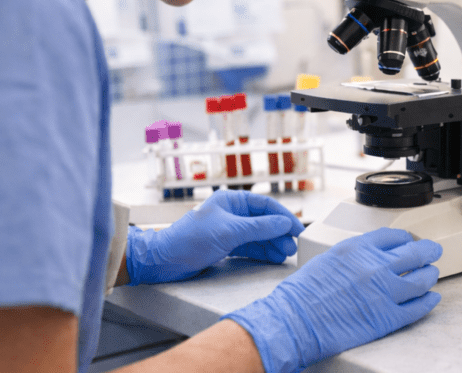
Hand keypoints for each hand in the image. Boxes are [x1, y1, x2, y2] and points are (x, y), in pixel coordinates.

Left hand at [127, 190, 303, 284]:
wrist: (163, 261)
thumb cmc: (190, 240)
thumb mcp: (229, 231)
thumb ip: (259, 227)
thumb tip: (284, 223)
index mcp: (231, 200)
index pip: (265, 206)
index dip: (283, 217)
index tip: (298, 229)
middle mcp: (231, 213)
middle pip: (263, 221)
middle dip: (279, 234)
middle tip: (292, 247)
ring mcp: (229, 230)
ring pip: (258, 236)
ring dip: (272, 244)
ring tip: (284, 255)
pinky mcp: (225, 246)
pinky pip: (250, 247)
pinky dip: (261, 252)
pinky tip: (272, 258)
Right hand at [223, 228, 441, 372]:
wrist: (295, 321)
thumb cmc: (302, 294)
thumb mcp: (328, 259)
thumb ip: (352, 255)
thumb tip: (366, 258)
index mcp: (358, 248)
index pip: (393, 236)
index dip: (406, 238)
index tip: (409, 240)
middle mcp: (375, 266)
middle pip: (414, 253)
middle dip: (428, 251)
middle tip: (434, 251)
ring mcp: (384, 292)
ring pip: (421, 280)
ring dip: (430, 275)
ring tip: (433, 274)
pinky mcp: (387, 318)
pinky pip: (417, 307)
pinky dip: (428, 302)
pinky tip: (432, 298)